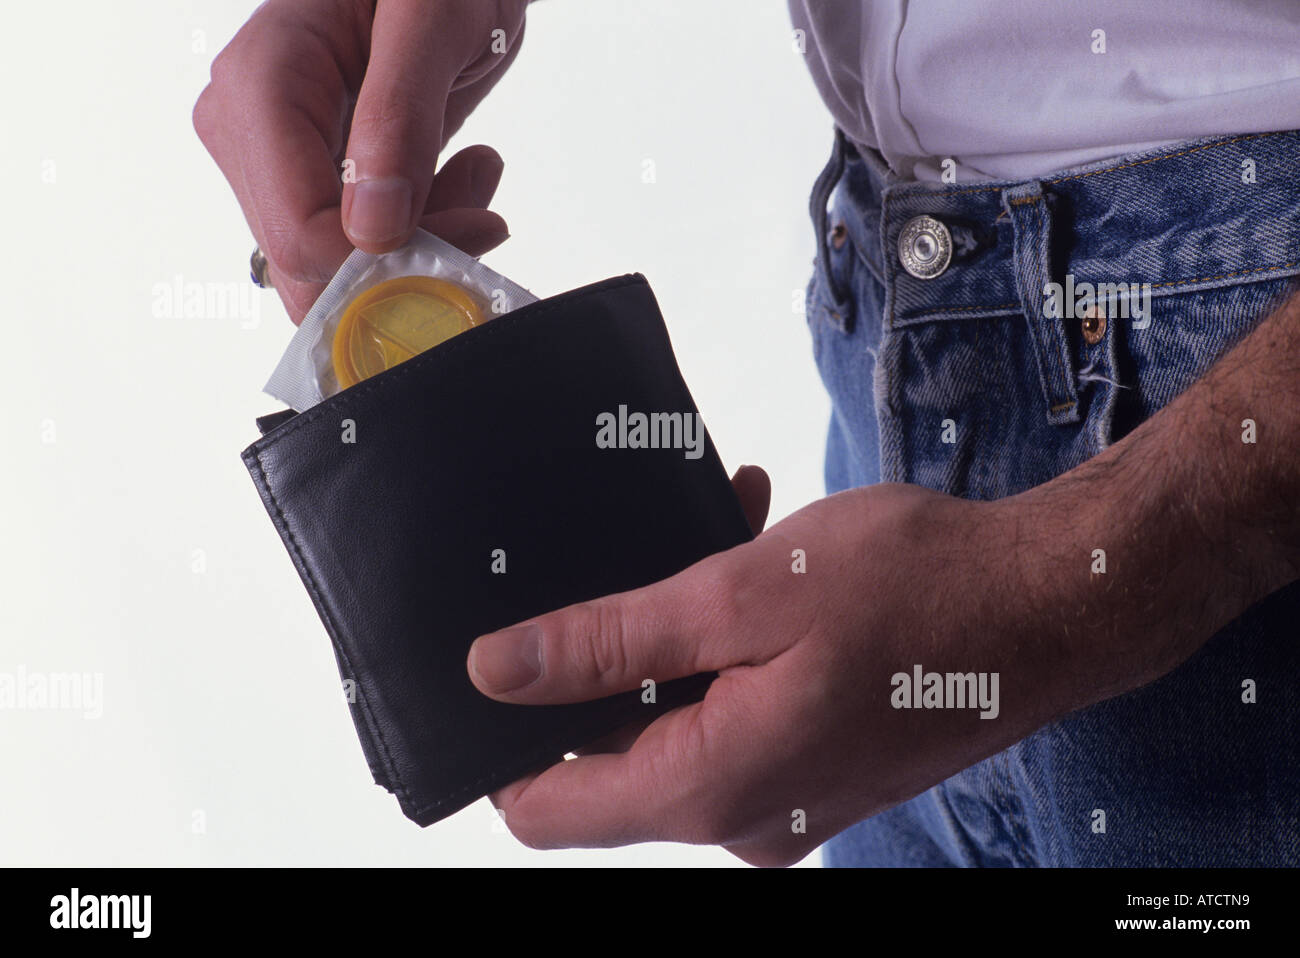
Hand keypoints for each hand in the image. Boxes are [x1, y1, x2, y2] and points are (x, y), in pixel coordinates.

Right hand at [193, 0, 528, 322]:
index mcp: (260, 86)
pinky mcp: (308, 178)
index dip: (387, 259)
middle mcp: (246, 130)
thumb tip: (375, 224)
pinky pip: (351, 248)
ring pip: (332, 268)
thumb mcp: (433, 19)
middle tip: (479, 209)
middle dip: (404, 259)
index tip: (472, 229)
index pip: (299, 232)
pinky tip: (455, 179)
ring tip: (472, 176)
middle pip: (309, 263)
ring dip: (419, 246)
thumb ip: (401, 114)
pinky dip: (416, 235)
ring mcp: (271, 160)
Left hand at [467, 468, 1075, 865]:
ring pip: (682, 722)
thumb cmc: (921, 592)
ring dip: (684, 637)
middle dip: (618, 655)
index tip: (512, 662)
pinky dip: (733, 653)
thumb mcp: (741, 596)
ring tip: (724, 541)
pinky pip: (740, 718)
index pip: (550, 808)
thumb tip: (499, 671)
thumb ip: (609, 642)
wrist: (1056, 604)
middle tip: (654, 560)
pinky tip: (763, 572)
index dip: (510, 739)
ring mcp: (788, 801)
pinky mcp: (818, 771)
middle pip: (617, 757)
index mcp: (714, 786)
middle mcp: (746, 818)